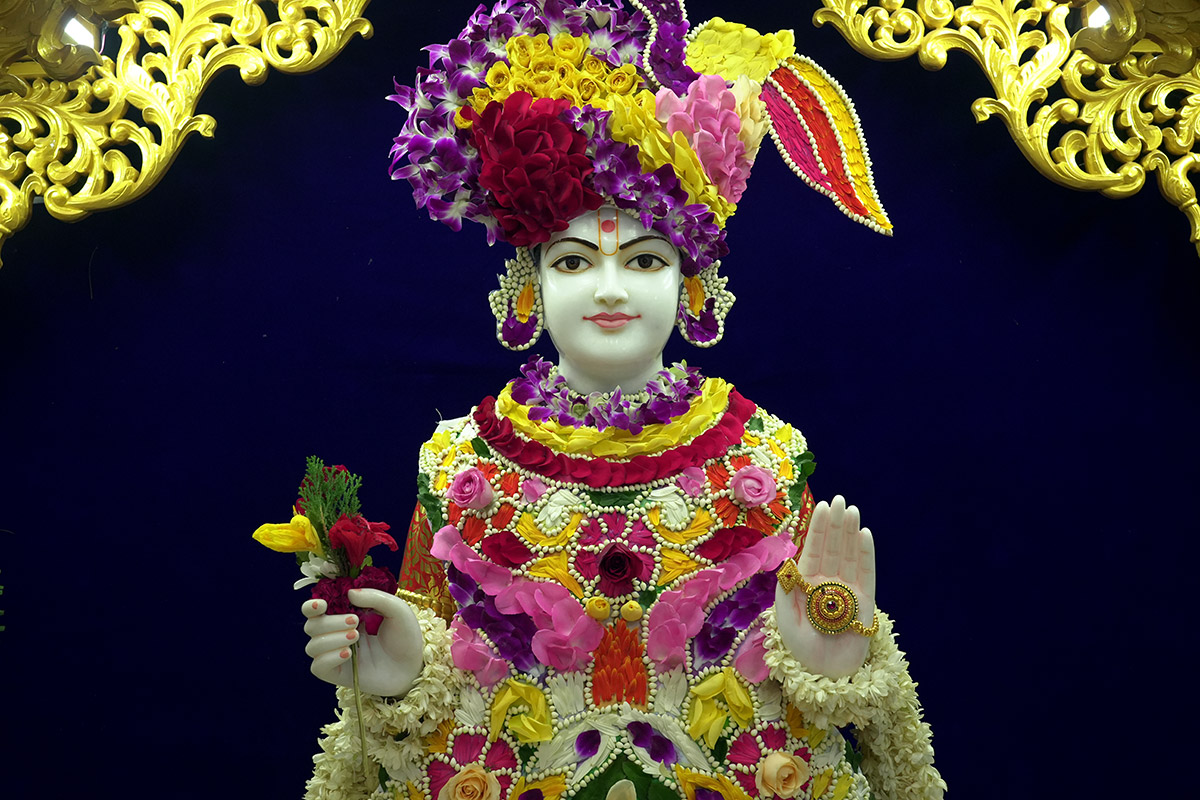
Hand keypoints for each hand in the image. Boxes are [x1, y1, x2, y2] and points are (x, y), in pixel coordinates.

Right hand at [301, 588, 423, 697]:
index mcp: (344, 615)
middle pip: (312, 626)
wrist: (413, 666)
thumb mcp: (396, 609)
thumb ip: (374, 597)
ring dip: (331, 638)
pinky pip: (318, 666)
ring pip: (313, 646)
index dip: (311, 606)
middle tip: (356, 620)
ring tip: (355, 636)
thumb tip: (349, 593)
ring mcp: (335, 655)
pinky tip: (348, 653)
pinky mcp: (338, 674)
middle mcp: (335, 635)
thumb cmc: (405, 636)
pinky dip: (329, 657)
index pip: (315, 610)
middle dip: (330, 622)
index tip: (321, 604)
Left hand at [775, 495, 875, 678]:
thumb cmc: (800, 648)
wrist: (825, 673)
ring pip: (849, 555)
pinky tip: (864, 535)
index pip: (814, 549)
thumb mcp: (785, 616)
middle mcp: (828, 582)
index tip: (823, 506)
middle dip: (835, 523)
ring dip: (850, 532)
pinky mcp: (864, 600)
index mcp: (807, 583)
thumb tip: (791, 561)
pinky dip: (865, 553)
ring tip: (852, 511)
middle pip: (833, 547)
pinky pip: (866, 572)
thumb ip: (787, 589)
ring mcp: (847, 589)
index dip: (818, 528)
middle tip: (840, 500)